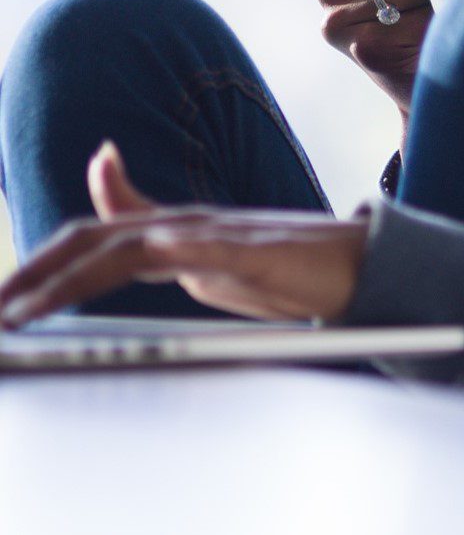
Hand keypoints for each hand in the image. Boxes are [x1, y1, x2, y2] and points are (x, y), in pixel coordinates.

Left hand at [0, 142, 368, 328]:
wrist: (356, 263)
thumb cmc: (287, 268)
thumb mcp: (211, 262)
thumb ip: (163, 249)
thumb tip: (132, 234)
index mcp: (177, 230)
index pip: (96, 231)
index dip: (42, 261)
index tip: (2, 299)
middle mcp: (187, 223)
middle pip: (95, 237)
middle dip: (34, 273)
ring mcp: (214, 233)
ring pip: (123, 245)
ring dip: (62, 278)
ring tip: (19, 311)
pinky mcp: (244, 250)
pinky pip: (181, 251)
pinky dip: (137, 261)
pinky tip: (117, 270)